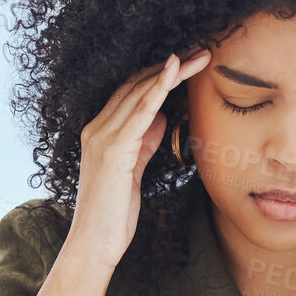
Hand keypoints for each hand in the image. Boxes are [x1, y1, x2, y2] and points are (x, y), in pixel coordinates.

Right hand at [69, 48, 210, 269]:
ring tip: (200, 55)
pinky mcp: (113, 149)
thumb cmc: (114, 214)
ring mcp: (102, 136)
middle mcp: (97, 128)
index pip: (132, 92)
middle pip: (136, 85)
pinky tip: (174, 68)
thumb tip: (159, 119)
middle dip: (170, 66)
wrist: (94, 245)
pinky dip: (158, 86)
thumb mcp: (133, 171)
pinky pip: (139, 109)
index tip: (189, 62)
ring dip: (172, 70)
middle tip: (201, 50)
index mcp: (100, 132)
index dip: (160, 74)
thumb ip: (142, 143)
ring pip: (140, 91)